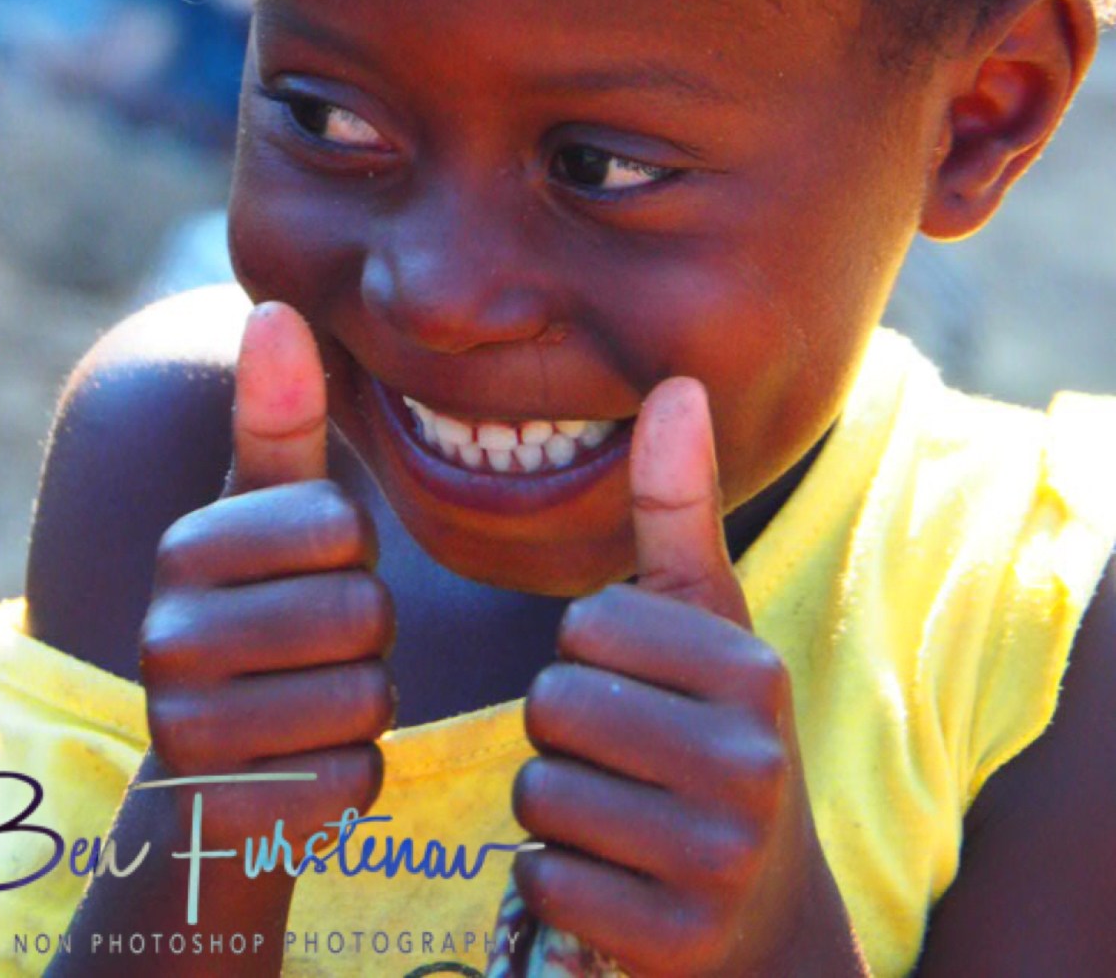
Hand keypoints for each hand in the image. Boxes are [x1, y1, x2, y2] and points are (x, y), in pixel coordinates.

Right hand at [140, 302, 394, 845]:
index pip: (341, 526)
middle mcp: (166, 638)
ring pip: (366, 701)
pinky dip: (355, 774)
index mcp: (186, 548)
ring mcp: (188, 734)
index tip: (314, 572)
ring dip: (365, 704)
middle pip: (361, 616)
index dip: (354, 555)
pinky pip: (356, 780)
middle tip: (322, 646)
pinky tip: (307, 763)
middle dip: (368, 635)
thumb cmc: (265, 610)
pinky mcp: (227, 815)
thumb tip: (274, 308)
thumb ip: (281, 417)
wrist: (216, 770)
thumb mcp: (271, 515)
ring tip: (312, 698)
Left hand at [511, 379, 859, 976]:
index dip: (588, 655)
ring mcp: (718, 861)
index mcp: (752, 669)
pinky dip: (556, 877)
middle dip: (564, 731)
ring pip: (539, 794)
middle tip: (624, 758)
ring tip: (622, 813)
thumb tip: (676, 382)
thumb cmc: (712, 733)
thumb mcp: (705, 623)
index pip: (584, 625)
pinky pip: (542, 877)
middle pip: (554, 706)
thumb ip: (678, 507)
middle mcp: (751, 762)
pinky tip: (615, 877)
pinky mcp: (675, 938)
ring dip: (556, 806)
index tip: (641, 688)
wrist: (765, 911)